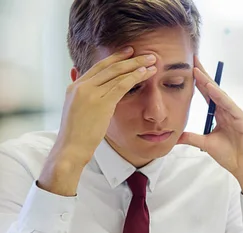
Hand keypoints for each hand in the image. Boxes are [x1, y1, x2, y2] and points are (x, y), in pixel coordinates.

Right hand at [39, 48, 156, 195]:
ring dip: (137, 65)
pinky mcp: (101, 103)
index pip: (98, 68)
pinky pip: (122, 85)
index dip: (115, 59)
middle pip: (109, 66)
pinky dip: (135, 77)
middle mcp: (81, 86)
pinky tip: (147, 73)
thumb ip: (87, 100)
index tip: (128, 53)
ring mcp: (90, 93)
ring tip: (152, 61)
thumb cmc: (77, 136)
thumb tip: (98, 96)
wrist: (70, 149)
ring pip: (117, 73)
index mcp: (75, 87)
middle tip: (145, 52)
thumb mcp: (78, 113)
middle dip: (129, 58)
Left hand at [177, 56, 242, 198]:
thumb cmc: (231, 156)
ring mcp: (237, 114)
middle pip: (213, 89)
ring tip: (196, 70)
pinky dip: (220, 96)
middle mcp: (229, 111)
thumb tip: (176, 136)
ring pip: (220, 95)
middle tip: (192, 58)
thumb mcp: (206, 144)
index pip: (207, 94)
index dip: (198, 81)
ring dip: (208, 82)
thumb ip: (192, 138)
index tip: (187, 67)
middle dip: (203, 74)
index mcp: (221, 114)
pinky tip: (210, 88)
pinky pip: (229, 106)